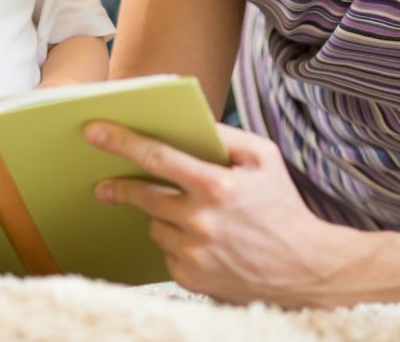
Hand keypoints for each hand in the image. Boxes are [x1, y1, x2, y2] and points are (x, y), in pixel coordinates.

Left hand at [85, 121, 342, 304]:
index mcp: (218, 185)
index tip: (93, 131)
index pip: (157, 158)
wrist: (306, 269)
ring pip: (154, 224)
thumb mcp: (264, 159)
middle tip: (104, 185)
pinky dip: (175, 242)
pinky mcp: (191, 278)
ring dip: (160, 216)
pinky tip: (200, 242)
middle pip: (143, 196)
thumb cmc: (282, 206)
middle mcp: (201, 221)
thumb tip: (186, 122)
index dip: (121, 142)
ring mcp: (194, 252)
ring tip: (188, 216)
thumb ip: (224, 136)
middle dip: (120, 187)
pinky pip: (165, 251)